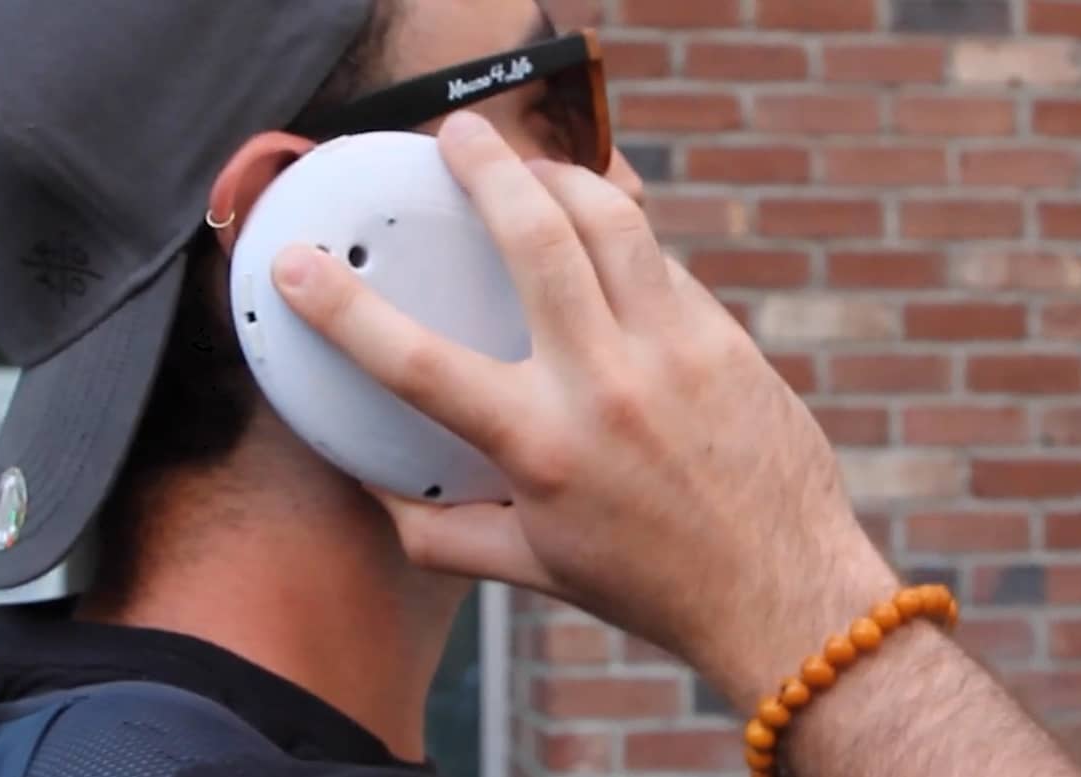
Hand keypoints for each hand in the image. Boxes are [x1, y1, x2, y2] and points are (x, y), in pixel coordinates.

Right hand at [271, 111, 896, 706]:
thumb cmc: (651, 584)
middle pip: (537, 238)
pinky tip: (608, 246)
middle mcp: (604, 385)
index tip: (299, 265)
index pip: (418, 363)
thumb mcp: (534, 568)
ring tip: (536, 168)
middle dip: (487, 169)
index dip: (344, 309)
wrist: (780, 591)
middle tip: (460, 137)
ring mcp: (674, 352)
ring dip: (566, 176)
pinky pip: (663, 264)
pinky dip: (626, 241)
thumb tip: (377, 499)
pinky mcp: (724, 339)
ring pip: (614, 221)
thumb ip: (442, 534)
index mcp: (541, 446)